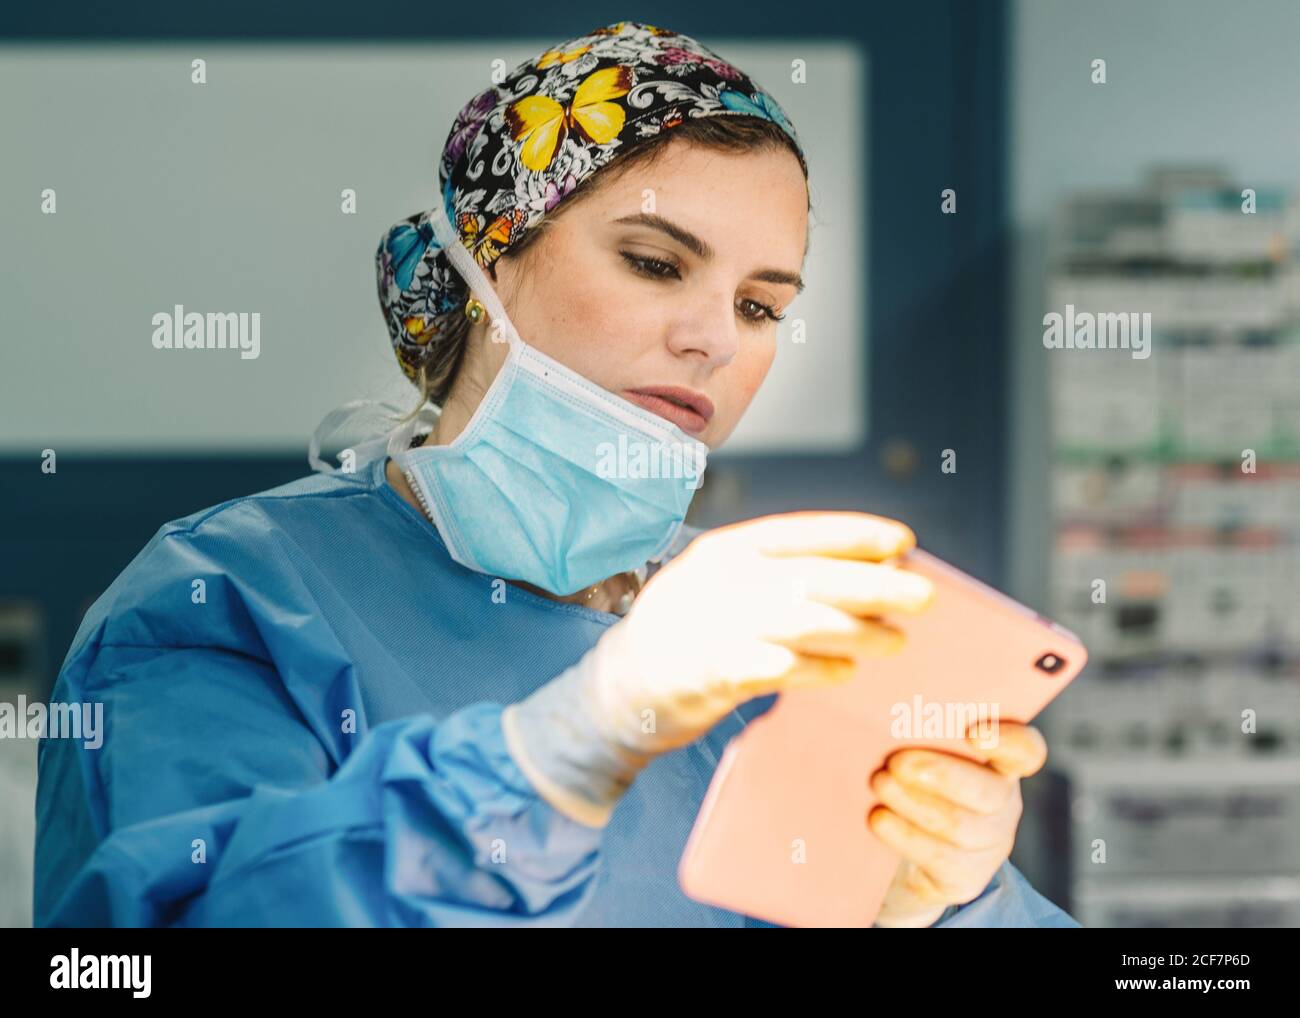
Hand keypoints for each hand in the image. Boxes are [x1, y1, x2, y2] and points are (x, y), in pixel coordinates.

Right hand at [502, 511, 934, 825]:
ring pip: (799, 620)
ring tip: (895, 641)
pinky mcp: (705, 671)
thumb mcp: (727, 588)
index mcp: (725, 549)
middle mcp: (718, 578)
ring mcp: (709, 623)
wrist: (617, 687)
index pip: (799, 532)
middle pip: (809, 575)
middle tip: (924, 596)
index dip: (853, 534)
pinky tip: (845, 672)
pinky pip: (773, 667)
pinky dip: (814, 669)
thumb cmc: (690, 634)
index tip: (903, 541)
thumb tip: (871, 574)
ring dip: (856, 631)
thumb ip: (784, 579)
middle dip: (873, 585)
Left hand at [869, 721, 1047, 927]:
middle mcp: (1003, 803)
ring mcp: (988, 843)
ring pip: (960, 826)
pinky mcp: (965, 876)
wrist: (905, 855)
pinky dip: (904, 836)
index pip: (1026, 751)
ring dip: (914, 803)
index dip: (1009, 741)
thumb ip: (921, 734)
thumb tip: (883, 711)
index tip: (973, 732)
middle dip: (942, 775)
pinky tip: (878, 819)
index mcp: (1000, 764)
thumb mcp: (923, 754)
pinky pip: (939, 859)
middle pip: (989, 792)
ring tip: (879, 783)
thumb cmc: (913, 782)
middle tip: (897, 762)